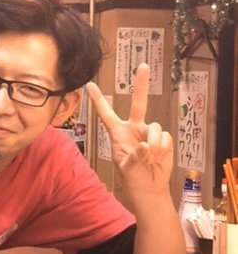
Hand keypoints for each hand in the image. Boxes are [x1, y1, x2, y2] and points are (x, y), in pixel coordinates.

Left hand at [86, 64, 172, 198]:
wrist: (148, 188)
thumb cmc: (131, 177)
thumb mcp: (126, 169)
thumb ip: (134, 157)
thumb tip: (145, 146)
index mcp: (117, 133)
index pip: (105, 114)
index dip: (98, 100)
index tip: (89, 85)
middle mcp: (133, 128)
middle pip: (138, 103)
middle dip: (141, 84)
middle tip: (143, 66)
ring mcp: (149, 132)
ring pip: (155, 128)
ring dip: (154, 145)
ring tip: (150, 158)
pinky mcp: (162, 138)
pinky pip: (164, 138)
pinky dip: (162, 149)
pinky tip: (158, 158)